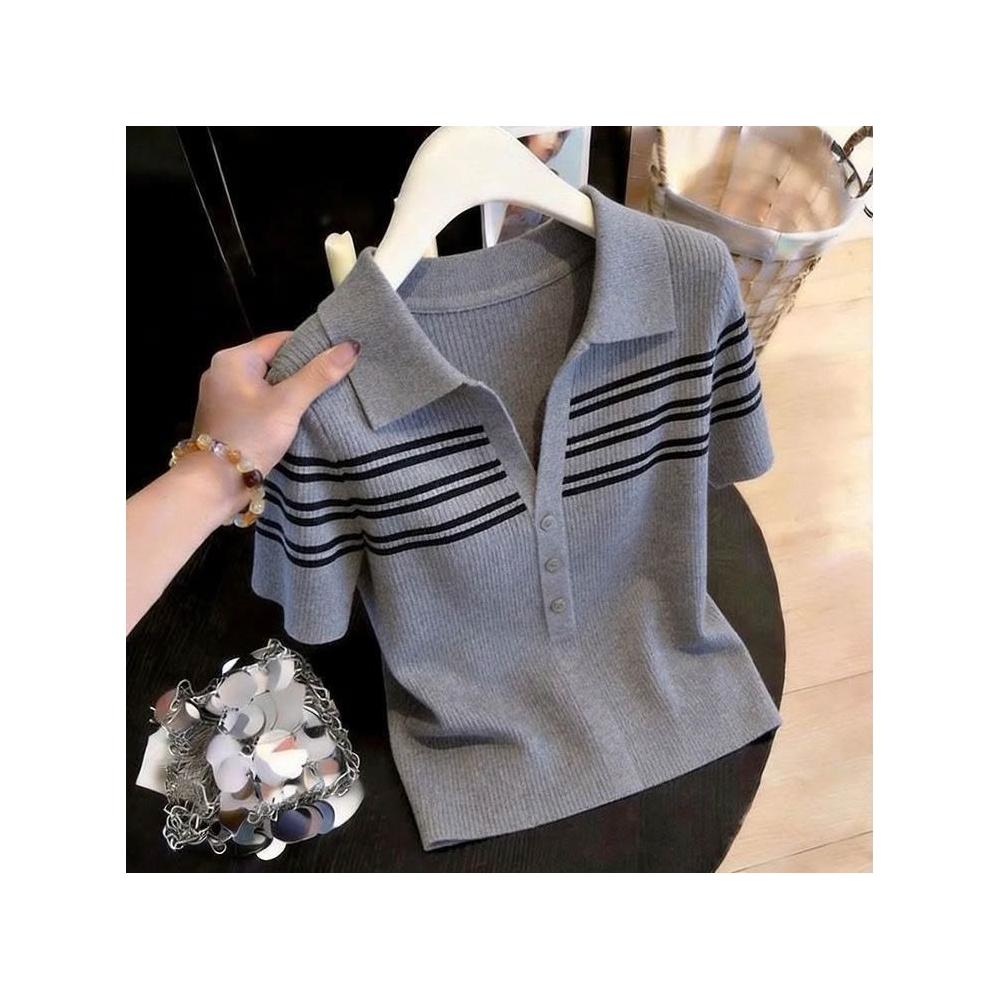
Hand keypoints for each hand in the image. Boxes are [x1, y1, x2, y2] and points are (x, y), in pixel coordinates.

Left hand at [192, 330, 359, 475]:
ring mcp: (221, 395)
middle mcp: (222, 371)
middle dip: (301, 372)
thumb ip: (319, 374)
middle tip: (332, 382)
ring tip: (318, 401)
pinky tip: (294, 418)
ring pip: (265, 383)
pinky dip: (275, 406)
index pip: (280, 340)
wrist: (215, 483)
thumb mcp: (288, 403)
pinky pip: (256, 401)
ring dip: (289, 391)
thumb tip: (350, 346)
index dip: (310, 348)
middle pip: (273, 362)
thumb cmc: (251, 436)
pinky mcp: (224, 416)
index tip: (336, 360)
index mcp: (232, 359)